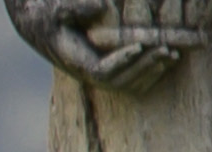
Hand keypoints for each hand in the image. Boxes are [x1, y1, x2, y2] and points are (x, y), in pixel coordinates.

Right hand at [9, 0, 200, 84]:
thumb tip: (103, 7)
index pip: (101, 71)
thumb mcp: (57, 6)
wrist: (39, 19)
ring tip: (172, 54)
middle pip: (118, 82)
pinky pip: (130, 79)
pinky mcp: (106, 66)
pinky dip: (149, 72)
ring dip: (151, 71)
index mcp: (74, 60)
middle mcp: (85, 72)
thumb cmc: (48, 11)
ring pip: (127, 84)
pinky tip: (166, 59)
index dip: (122, 60)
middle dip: (144, 66)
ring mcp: (96, 72)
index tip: (141, 43)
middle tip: (167, 49)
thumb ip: (77, 6)